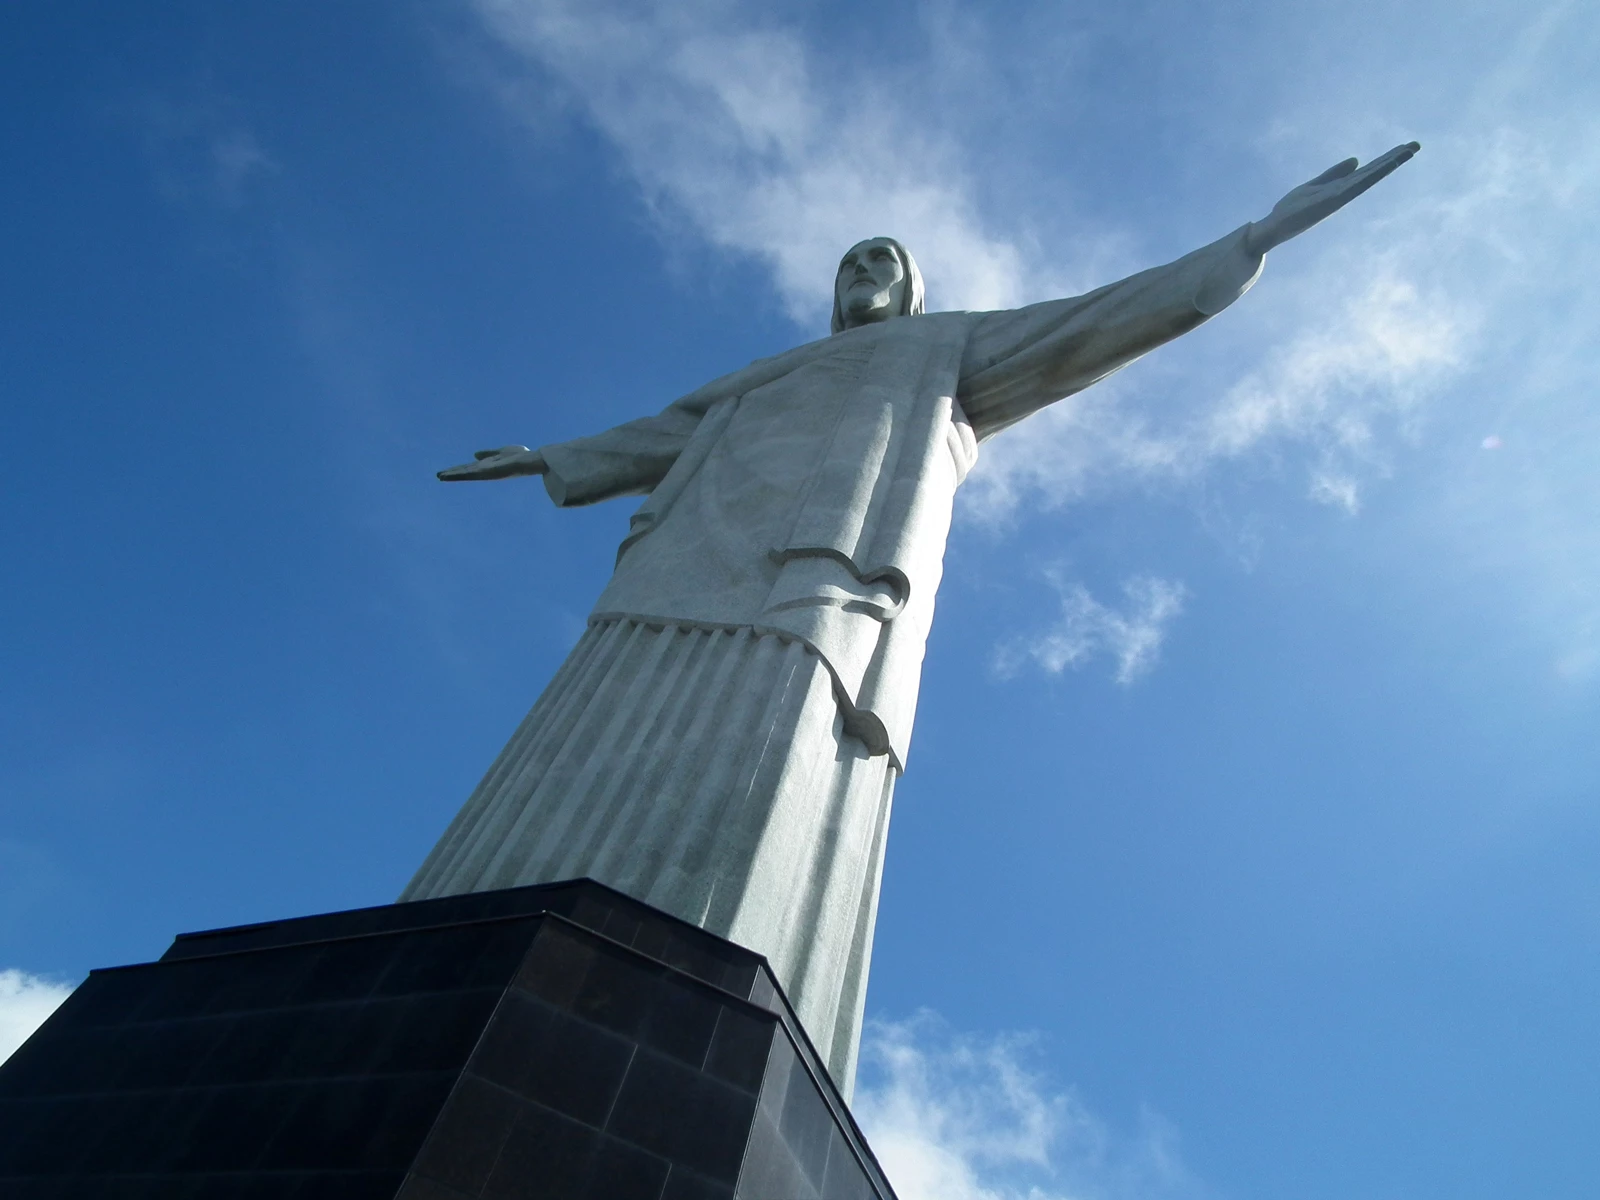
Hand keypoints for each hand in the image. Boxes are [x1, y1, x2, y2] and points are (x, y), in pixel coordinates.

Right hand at [437, 445, 547, 481]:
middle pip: (465, 472)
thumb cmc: (520, 457)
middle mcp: (486, 471)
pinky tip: (455, 473)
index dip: (457, 470)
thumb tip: (474, 455)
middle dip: (452, 474)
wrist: (532, 461)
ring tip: (441, 476)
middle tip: (438, 476)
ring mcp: (487, 472)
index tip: (445, 472)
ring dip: (454, 475)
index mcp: (487, 466)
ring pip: (467, 474)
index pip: (469, 468)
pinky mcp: (490, 472)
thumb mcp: (501, 452)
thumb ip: (488, 453)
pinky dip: (463, 473)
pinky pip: (475, 472)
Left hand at [1246, 142, 1419, 254]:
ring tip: (1404, 153)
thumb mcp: (1314, 185)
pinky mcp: (1326, 203)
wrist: (1273, 228)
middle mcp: (1342, 194)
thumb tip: (1356, 160)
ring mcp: (1336, 199)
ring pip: (1365, 179)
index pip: (1367, 171)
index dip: (1386, 159)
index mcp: (1340, 188)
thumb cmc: (1291, 209)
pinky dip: (1362, 179)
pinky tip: (1373, 169)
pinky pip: (1348, 189)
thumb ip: (1334, 174)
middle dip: (1394, 160)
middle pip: (1372, 173)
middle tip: (1416, 145)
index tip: (1405, 147)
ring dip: (1385, 166)